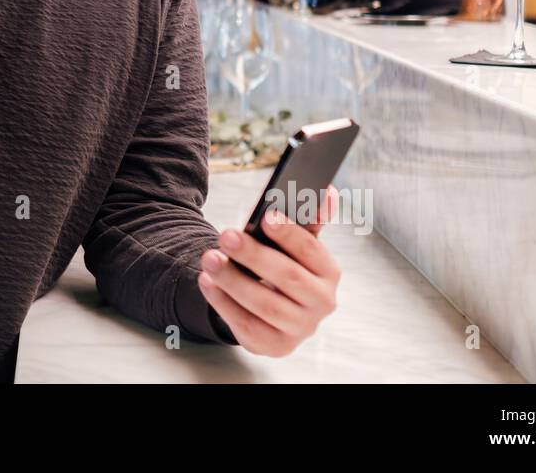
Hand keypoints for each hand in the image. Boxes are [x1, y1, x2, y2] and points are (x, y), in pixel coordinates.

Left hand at [197, 186, 340, 356]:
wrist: (274, 311)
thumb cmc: (284, 267)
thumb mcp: (296, 245)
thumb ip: (308, 219)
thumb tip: (326, 190)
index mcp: (329, 272)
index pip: (311, 250)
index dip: (289, 234)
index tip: (266, 217)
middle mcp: (321, 302)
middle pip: (287, 277)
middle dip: (254, 255)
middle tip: (226, 236)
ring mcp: (300, 328)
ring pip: (264, 304)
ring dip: (233, 280)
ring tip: (209, 258)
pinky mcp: (276, 345)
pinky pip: (247, 325)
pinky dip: (223, 303)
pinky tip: (207, 282)